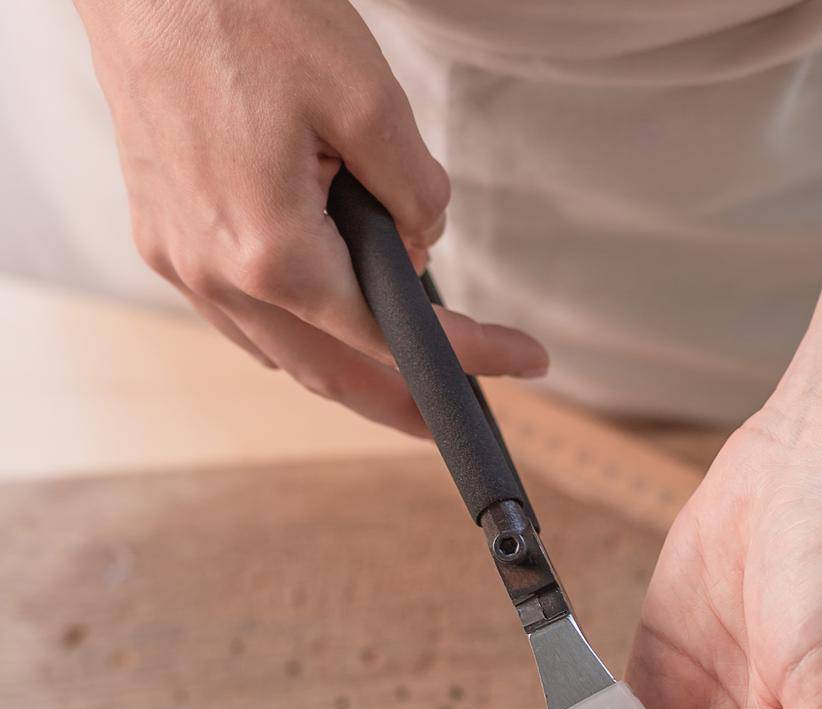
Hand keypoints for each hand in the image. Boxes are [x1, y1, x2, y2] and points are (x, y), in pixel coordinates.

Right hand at [74, 0, 547, 429]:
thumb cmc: (242, 7)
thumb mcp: (365, 94)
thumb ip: (413, 190)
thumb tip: (421, 248)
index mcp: (273, 253)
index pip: (390, 337)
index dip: (466, 356)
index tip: (522, 362)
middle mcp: (217, 273)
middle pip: (329, 373)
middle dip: (399, 404)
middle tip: (456, 414)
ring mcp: (180, 258)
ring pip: (279, 352)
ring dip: (344, 373)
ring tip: (400, 377)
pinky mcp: (160, 232)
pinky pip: (237, 316)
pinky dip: (291, 333)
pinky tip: (324, 322)